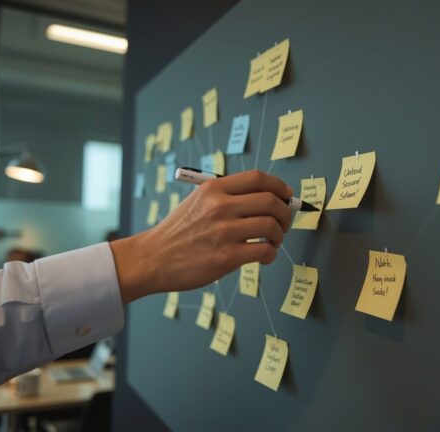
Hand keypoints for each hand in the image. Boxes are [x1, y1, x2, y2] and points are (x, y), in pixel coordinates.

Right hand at [110, 170, 293, 303]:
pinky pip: (265, 251)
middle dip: (285, 213)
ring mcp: (224, 232)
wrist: (153, 258)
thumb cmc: (179, 231)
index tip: (287, 196)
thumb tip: (270, 196)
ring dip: (279, 235)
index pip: (258, 178)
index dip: (280, 186)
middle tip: (283, 223)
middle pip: (271, 201)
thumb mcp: (198, 200)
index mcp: (214, 189)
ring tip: (272, 242)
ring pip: (271, 226)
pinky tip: (265, 256)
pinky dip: (271, 254)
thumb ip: (228, 196)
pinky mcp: (226, 257)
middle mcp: (220, 206)